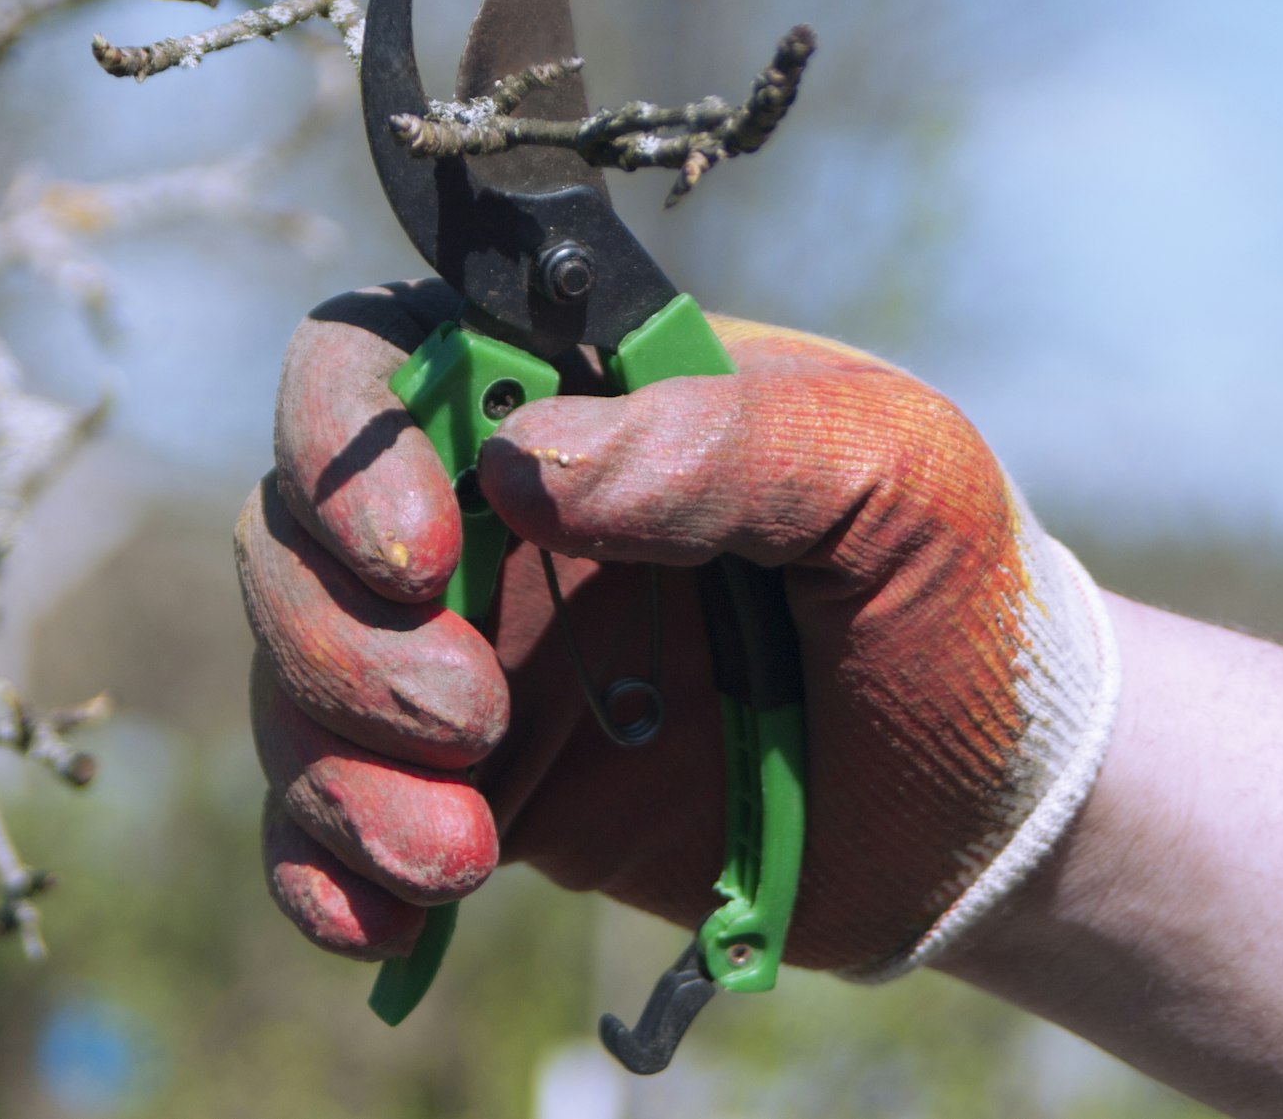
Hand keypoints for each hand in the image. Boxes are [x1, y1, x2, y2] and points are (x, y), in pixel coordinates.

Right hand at [237, 281, 1115, 974]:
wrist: (987, 807)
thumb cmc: (953, 599)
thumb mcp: (896, 476)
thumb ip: (727, 443)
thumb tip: (525, 461)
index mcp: (580, 404)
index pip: (378, 360)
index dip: (347, 440)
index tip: (427, 550)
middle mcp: (500, 523)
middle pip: (295, 532)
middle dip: (338, 633)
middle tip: (469, 713)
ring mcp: (481, 659)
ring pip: (297, 680)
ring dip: (336, 764)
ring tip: (466, 849)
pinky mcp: (488, 791)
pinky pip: (336, 820)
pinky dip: (326, 870)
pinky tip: (395, 922)